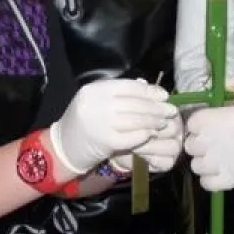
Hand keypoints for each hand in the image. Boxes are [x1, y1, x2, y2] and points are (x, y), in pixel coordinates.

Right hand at [50, 78, 177, 174]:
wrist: (63, 147)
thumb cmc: (83, 121)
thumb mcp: (96, 100)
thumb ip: (119, 92)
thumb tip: (147, 86)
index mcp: (94, 90)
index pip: (129, 86)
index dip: (149, 91)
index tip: (164, 96)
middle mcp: (96, 104)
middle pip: (135, 103)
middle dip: (156, 107)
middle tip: (170, 111)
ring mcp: (100, 123)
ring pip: (136, 120)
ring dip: (153, 121)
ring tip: (164, 123)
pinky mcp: (106, 142)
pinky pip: (132, 137)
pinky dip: (144, 134)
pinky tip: (151, 134)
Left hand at [185, 76, 233, 191]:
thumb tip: (230, 81)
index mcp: (216, 119)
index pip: (192, 123)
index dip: (199, 123)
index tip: (211, 124)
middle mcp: (212, 141)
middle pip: (190, 145)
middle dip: (200, 143)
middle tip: (216, 141)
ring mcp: (219, 163)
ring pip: (196, 166)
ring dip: (204, 162)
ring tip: (219, 158)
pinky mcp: (230, 180)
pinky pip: (206, 184)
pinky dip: (210, 180)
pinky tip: (222, 172)